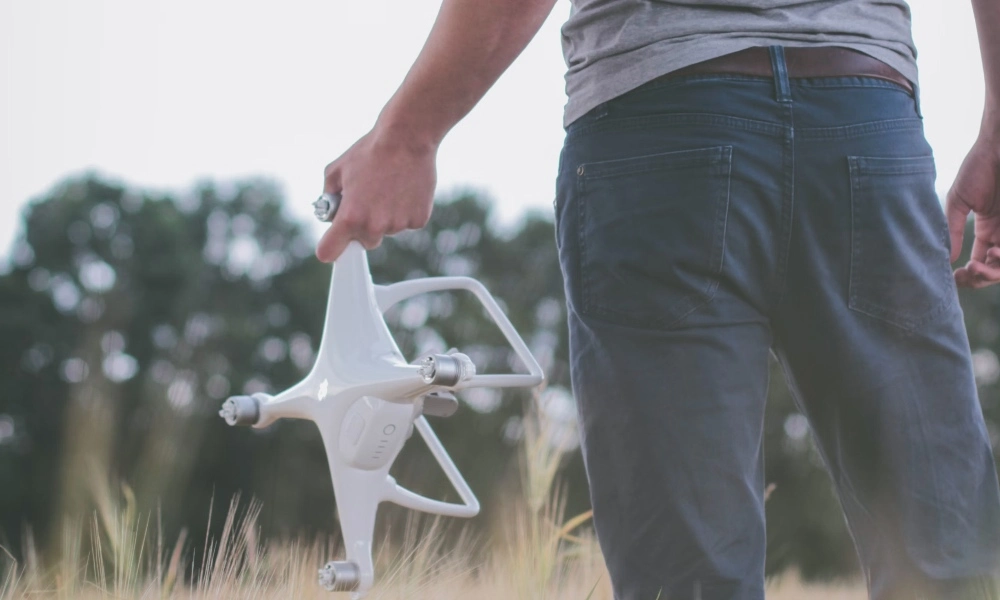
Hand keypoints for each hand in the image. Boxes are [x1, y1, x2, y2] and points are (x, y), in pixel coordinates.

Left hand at [316, 128, 437, 261]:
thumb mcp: (336, 170)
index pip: (330, 252)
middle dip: (363, 227)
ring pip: (388, 230)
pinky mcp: (418, 220)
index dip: (330, 248)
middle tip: (368, 201)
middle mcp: (374, 226)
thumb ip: (329, 196)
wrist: (407, 138)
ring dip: (386, 216)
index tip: (333, 245)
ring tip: (389, 187)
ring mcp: (398, 224)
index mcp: (350, 217)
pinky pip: (407, 223)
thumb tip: (332, 212)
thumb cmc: (370, 151)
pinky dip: (405, 211)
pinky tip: (404, 190)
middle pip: (365, 242)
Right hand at [946, 135, 999, 287]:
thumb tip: (946, 257)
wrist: (999, 147)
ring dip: (992, 273)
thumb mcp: (958, 201)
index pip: (979, 263)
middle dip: (980, 279)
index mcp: (987, 230)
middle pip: (995, 271)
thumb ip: (953, 229)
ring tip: (978, 264)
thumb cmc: (979, 167)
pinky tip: (991, 252)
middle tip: (967, 274)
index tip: (954, 276)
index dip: (968, 276)